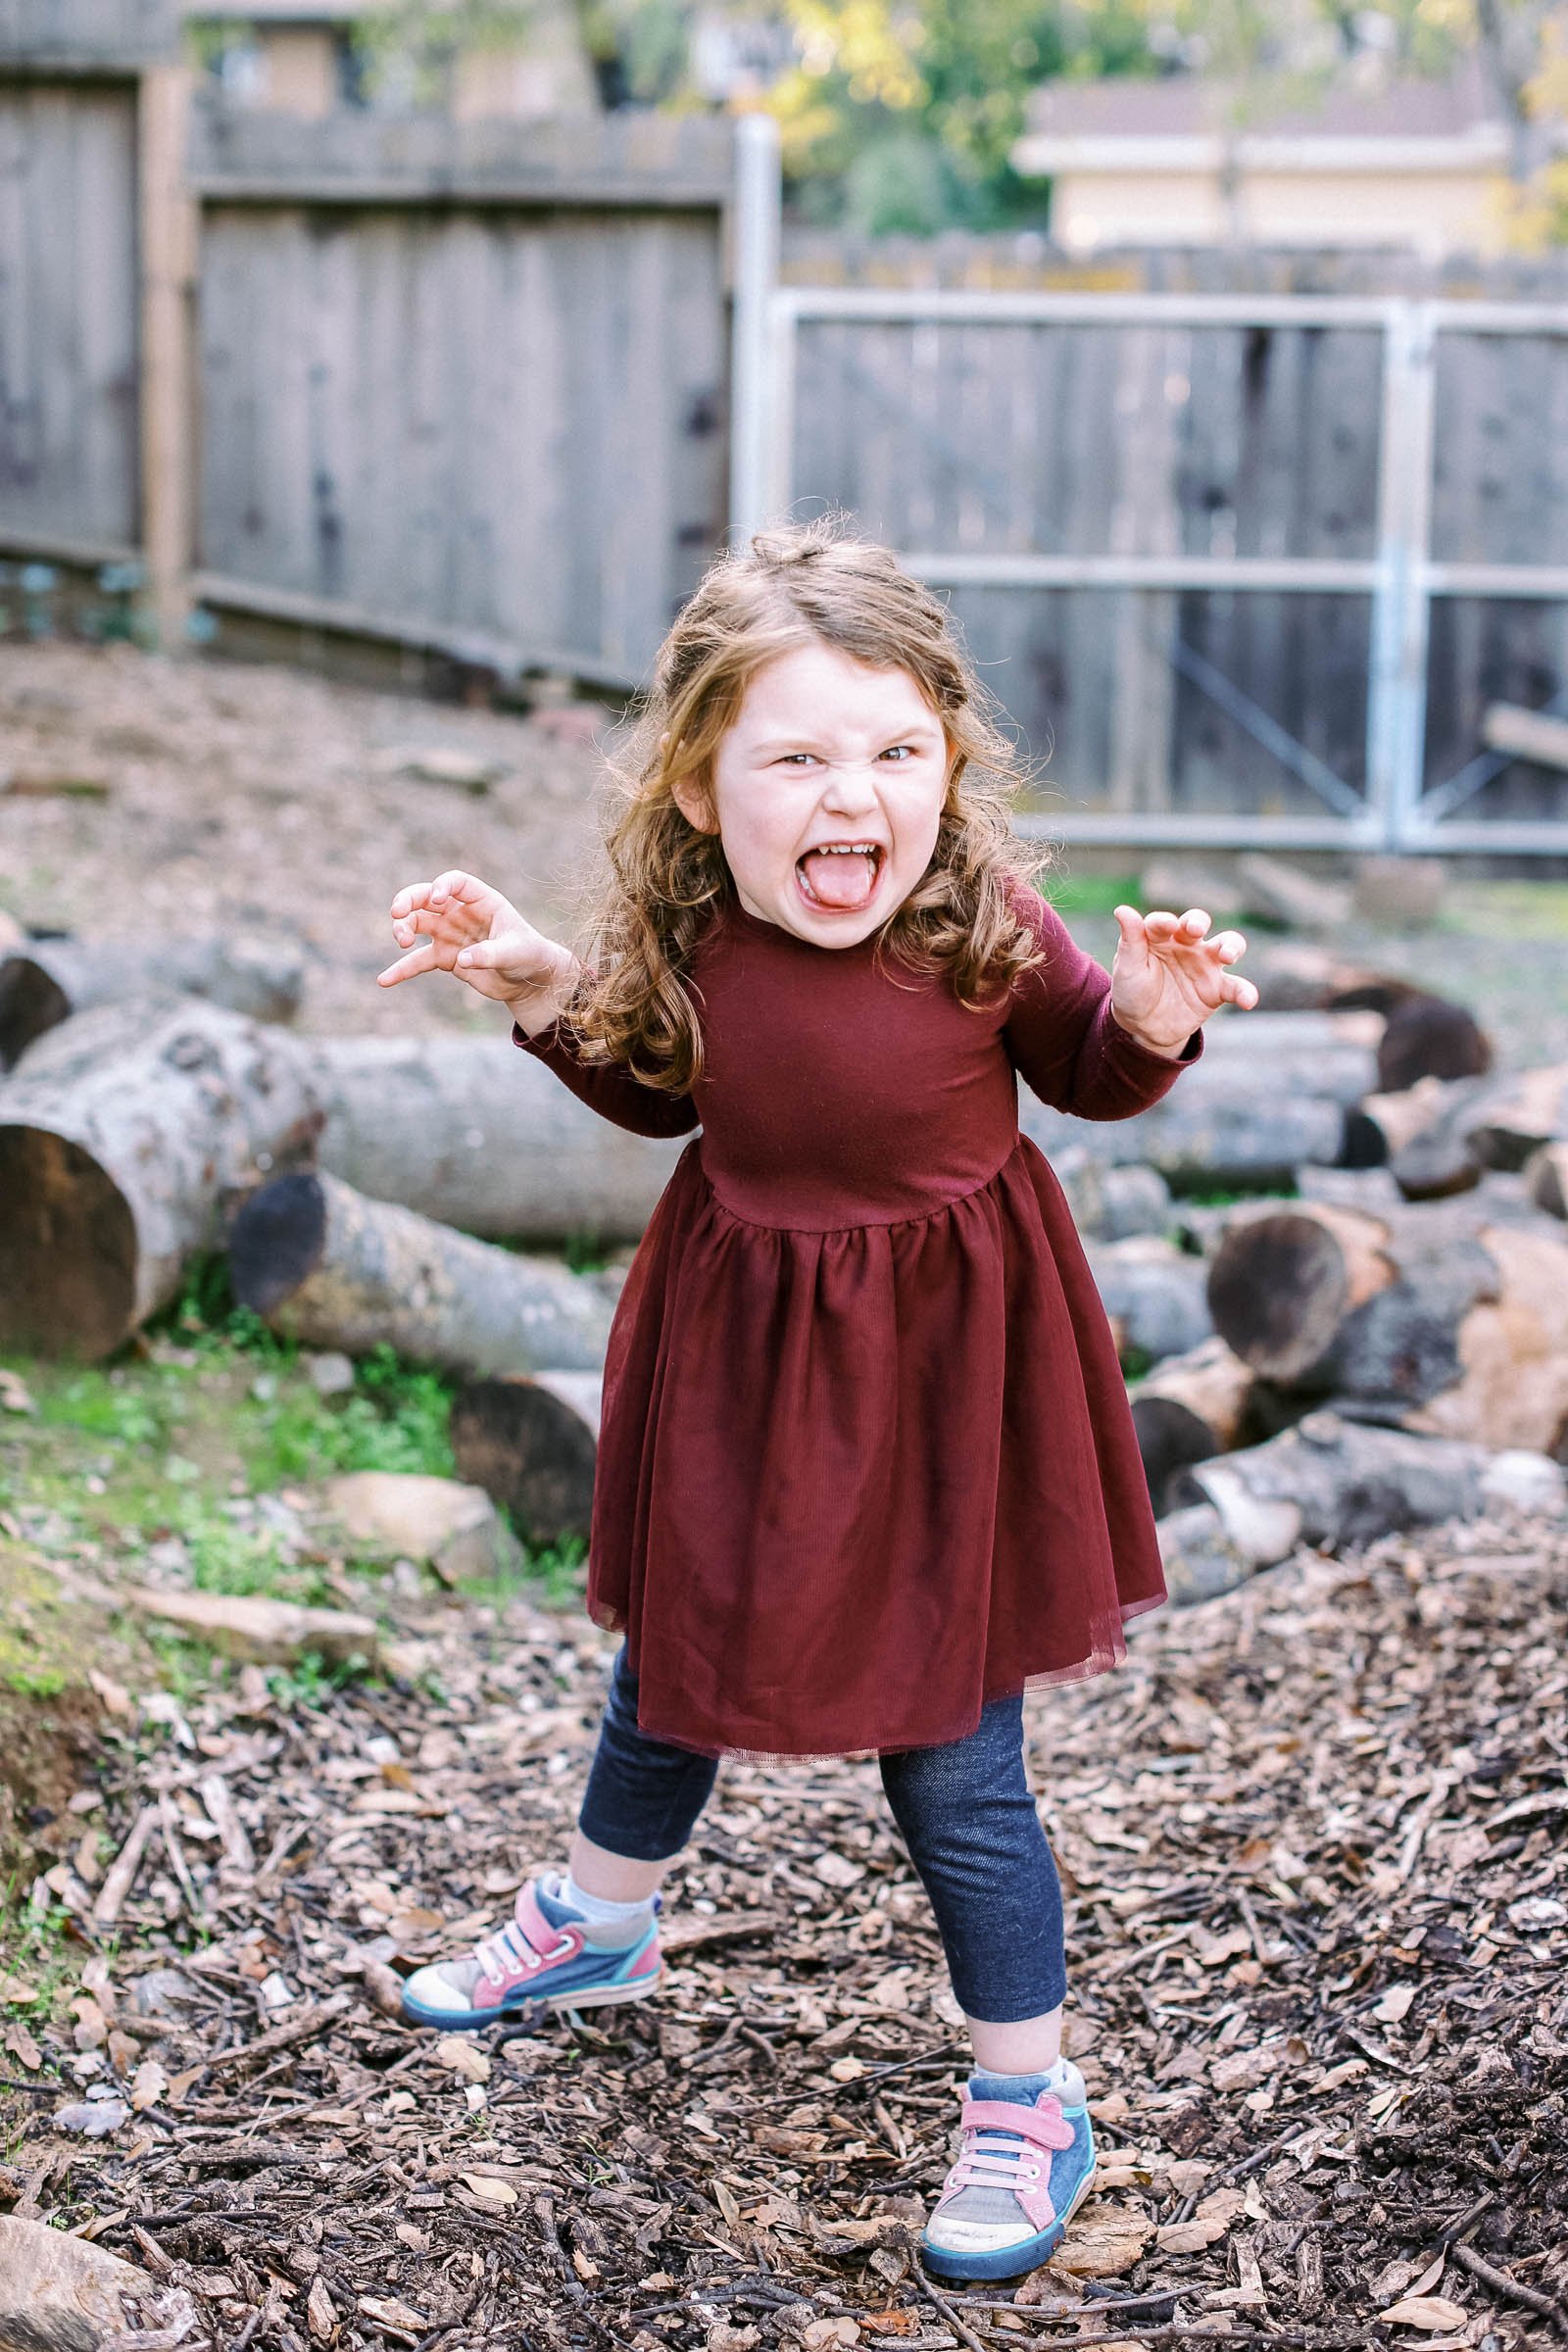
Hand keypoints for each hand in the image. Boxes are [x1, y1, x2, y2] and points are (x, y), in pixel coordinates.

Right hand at [379, 870, 576, 1025]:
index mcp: (482, 901)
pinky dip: (402, 970)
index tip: (437, 899)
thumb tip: (463, 960)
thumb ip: (491, 954)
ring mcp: (449, 933)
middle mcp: (460, 912)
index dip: (442, 886)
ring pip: (417, 924)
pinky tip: (385, 980)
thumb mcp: (515, 954)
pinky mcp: (445, 957)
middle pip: (426, 898)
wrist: (528, 981)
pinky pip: (418, 961)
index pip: (456, 882)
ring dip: (403, 929)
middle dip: (408, 901)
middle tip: (397, 912)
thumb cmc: (528, 956)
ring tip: (402, 942)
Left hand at [1109, 905, 1257, 1056]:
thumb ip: (1130, 940)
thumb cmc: (1132, 992)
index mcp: (1160, 936)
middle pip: (1199, 923)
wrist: (1144, 1027)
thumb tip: (1122, 910)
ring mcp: (1205, 965)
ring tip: (1228, 955)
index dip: (1164, 921)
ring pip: (1227, 945)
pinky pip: (1236, 987)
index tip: (1166, 925)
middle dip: (1199, 922)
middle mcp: (1186, 944)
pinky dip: (1246, 992)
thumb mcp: (1128, 969)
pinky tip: (1248, 1000)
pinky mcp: (1217, 990)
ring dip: (1231, 946)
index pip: (1163, 922)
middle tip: (1195, 929)